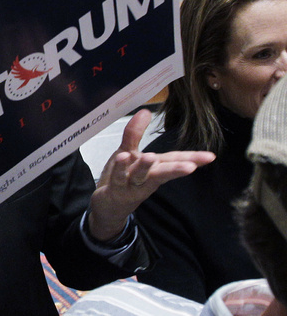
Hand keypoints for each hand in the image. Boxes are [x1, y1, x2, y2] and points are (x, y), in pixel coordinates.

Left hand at [88, 109, 215, 240]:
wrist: (108, 207)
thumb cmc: (123, 178)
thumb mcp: (127, 152)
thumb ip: (135, 133)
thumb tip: (146, 111)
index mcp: (153, 168)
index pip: (173, 160)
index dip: (192, 158)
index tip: (211, 157)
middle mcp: (146, 179)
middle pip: (162, 173)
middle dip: (176, 169)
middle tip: (191, 167)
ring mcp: (131, 186)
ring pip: (140, 176)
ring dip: (146, 167)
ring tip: (152, 157)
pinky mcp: (116, 190)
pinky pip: (118, 178)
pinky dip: (120, 169)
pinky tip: (122, 157)